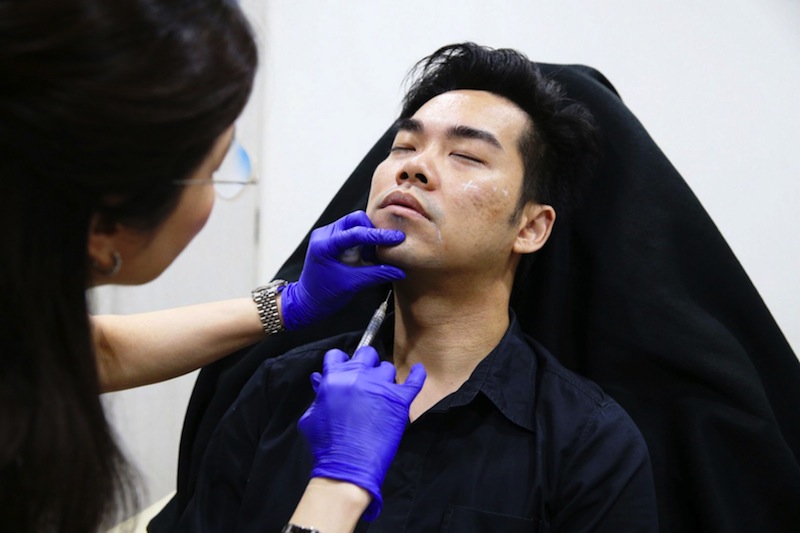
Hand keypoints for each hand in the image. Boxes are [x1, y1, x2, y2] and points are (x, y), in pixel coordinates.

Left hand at [280, 211, 404, 329]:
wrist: (307, 302)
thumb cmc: (323, 295)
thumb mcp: (352, 284)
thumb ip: (376, 274)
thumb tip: (398, 271)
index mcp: (324, 245)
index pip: (356, 233)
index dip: (379, 236)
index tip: (396, 238)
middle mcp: (324, 235)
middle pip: (356, 220)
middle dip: (372, 234)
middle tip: (377, 253)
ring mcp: (327, 235)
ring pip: (355, 224)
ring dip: (367, 239)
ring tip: (368, 258)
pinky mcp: (332, 239)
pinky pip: (352, 232)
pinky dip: (362, 242)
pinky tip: (363, 257)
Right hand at [298, 347, 425, 520]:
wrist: (348, 466)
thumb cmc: (326, 446)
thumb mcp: (311, 417)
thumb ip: (317, 395)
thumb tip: (319, 380)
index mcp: (334, 378)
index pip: (337, 355)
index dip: (341, 360)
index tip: (345, 366)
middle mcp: (357, 376)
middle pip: (367, 354)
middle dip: (366, 361)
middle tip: (366, 374)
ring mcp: (380, 387)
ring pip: (387, 368)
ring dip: (383, 377)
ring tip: (381, 390)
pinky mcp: (399, 400)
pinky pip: (414, 380)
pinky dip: (417, 374)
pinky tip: (418, 370)